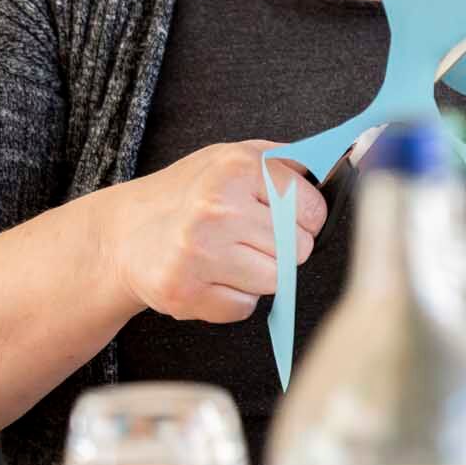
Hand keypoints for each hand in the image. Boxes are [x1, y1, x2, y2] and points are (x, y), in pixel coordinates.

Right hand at [102, 140, 327, 322]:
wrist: (125, 234)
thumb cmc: (190, 193)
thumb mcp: (235, 156)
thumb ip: (288, 161)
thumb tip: (340, 163)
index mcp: (237, 168)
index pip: (313, 209)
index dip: (305, 217)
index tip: (287, 215)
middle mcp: (218, 208)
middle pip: (298, 249)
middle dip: (282, 246)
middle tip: (250, 236)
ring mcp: (200, 253)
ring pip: (276, 281)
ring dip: (260, 274)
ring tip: (230, 254)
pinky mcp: (185, 292)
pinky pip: (244, 308)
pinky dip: (233, 298)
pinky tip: (211, 275)